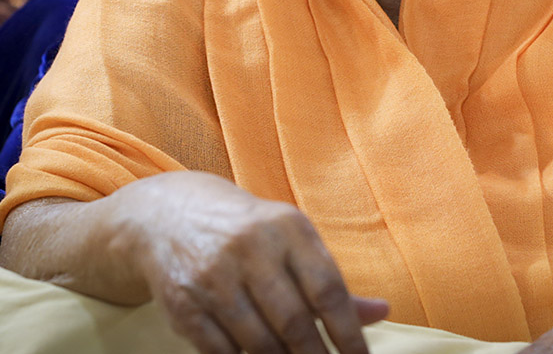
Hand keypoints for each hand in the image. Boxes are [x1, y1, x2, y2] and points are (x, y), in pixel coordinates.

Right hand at [118, 172, 388, 353]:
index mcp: (287, 228)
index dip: (348, 332)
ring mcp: (213, 276)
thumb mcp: (291, 240)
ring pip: (258, 342)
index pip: (327, 289)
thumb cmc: (249, 233)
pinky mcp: (183, 303)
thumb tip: (381, 312)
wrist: (171, 214)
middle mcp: (250, 248)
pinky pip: (221, 352)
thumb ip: (331, 281)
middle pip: (293, 322)